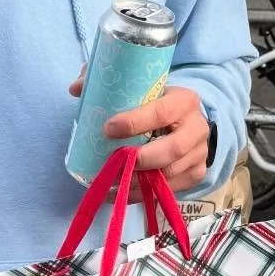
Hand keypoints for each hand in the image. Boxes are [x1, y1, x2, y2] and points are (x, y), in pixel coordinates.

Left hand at [67, 77, 209, 194]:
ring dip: (139, 180)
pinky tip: (123, 191)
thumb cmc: (157, 102)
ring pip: (171, 172)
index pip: (162, 112)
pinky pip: (171, 189)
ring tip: (113, 180)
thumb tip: (75, 89)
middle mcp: (197, 127)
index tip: (108, 128)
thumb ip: (107, 81)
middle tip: (114, 160)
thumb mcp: (139, 86)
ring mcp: (199, 153)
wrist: (188, 120)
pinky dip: (144, 193)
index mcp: (184, 100)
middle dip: (141, 158)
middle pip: (173, 148)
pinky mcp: (196, 172)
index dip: (135, 122)